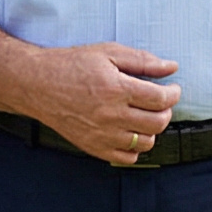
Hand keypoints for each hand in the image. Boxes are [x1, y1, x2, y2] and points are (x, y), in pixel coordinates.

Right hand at [27, 44, 180, 165]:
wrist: (37, 84)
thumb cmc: (72, 65)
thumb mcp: (107, 52)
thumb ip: (142, 60)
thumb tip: (172, 67)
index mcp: (116, 88)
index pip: (161, 99)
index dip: (173, 93)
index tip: (172, 88)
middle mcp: (111, 115)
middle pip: (157, 122)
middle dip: (166, 111)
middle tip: (160, 102)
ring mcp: (102, 134)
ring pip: (145, 142)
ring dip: (152, 129)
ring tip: (144, 115)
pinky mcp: (93, 147)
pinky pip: (127, 158)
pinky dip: (135, 147)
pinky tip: (129, 131)